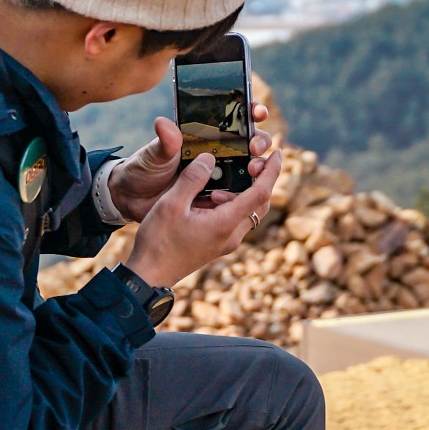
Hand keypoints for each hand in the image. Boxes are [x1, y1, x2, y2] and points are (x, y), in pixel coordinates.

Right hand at [126, 143, 284, 289]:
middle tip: (251, 159)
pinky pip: (235, 219)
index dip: (272, 172)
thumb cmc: (158, 242)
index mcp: (225, 224)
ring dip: (241, 192)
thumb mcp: (171, 204)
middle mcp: (232, 235)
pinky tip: (210, 197)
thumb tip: (209, 158)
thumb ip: (192, 179)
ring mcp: (227, 242)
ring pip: (248, 212)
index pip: (260, 194)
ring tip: (216, 181)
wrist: (150, 275)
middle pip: (260, 203)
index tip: (278, 154)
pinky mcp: (219, 244)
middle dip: (261, 179)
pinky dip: (231, 203)